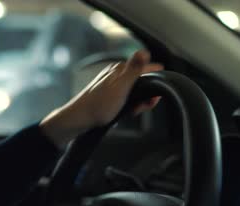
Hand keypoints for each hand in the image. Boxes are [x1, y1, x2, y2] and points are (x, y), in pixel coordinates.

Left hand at [39, 50, 162, 148]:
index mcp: (120, 70)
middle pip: (140, 80)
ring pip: (133, 90)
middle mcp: (115, 75)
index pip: (145, 67)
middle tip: (144, 106)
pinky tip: (126, 112)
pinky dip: (129, 105)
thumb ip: (134, 69)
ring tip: (134, 111)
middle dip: (146, 93)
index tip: (161, 84)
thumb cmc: (98, 106)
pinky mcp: (108, 96)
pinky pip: (125, 98)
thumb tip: (144, 51)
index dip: (155, 76)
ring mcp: (111, 86)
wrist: (78, 120)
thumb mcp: (120, 87)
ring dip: (138, 101)